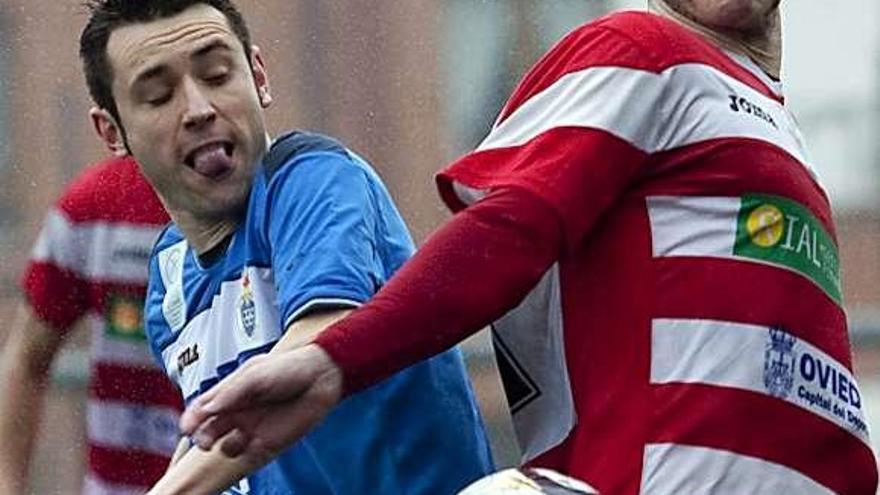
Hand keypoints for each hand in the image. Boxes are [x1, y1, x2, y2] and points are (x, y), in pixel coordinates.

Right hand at [179, 344, 342, 459]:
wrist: (321, 378)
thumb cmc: (289, 369)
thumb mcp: (256, 374)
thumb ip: (231, 392)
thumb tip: (207, 408)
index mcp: (231, 392)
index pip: (202, 407)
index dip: (191, 417)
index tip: (187, 426)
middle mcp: (238, 411)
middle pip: (207, 430)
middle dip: (201, 437)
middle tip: (204, 439)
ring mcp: (251, 427)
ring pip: (224, 446)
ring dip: (223, 446)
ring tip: (235, 439)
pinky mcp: (267, 442)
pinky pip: (247, 455)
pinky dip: (244, 453)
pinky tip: (253, 443)